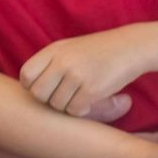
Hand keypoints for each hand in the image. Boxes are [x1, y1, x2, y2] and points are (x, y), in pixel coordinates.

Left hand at [19, 29, 146, 116]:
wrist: (131, 47)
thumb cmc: (97, 50)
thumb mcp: (69, 48)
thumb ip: (49, 62)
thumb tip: (28, 86)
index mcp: (54, 50)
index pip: (26, 75)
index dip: (31, 86)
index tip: (44, 88)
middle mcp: (62, 62)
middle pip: (38, 94)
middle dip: (48, 99)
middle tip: (61, 96)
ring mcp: (76, 76)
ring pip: (56, 105)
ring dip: (66, 105)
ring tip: (78, 96)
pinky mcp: (92, 90)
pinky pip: (74, 110)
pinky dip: (80, 110)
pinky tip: (88, 102)